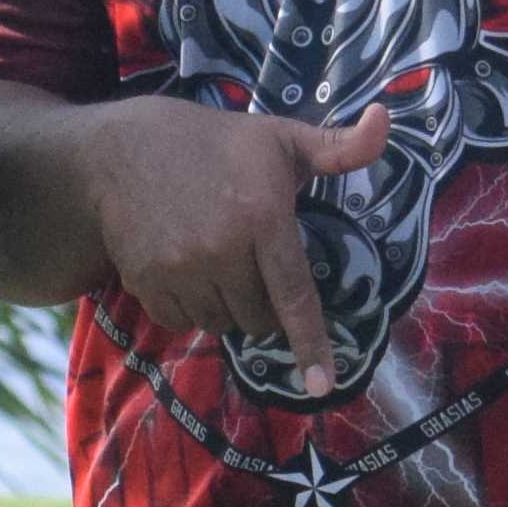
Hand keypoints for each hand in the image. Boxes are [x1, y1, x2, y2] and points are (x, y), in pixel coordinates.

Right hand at [79, 93, 393, 396]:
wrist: (122, 150)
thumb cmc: (213, 143)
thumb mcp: (279, 138)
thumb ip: (338, 147)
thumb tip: (385, 121)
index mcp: (263, 217)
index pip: (294, 296)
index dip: (310, 345)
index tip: (324, 385)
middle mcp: (222, 250)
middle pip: (259, 319)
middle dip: (265, 306)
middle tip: (253, 268)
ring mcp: (181, 269)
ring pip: (221, 324)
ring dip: (228, 308)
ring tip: (218, 263)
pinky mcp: (147, 282)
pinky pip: (182, 322)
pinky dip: (191, 308)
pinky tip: (187, 271)